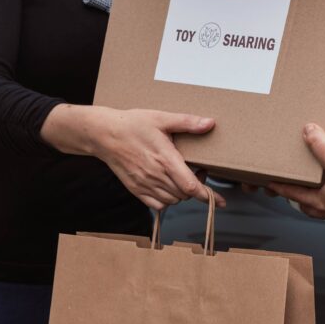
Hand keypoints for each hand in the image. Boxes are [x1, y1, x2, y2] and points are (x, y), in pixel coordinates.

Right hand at [91, 108, 225, 210]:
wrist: (104, 134)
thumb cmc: (132, 124)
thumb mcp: (161, 118)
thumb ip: (187, 122)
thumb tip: (209, 123)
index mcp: (165, 159)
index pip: (190, 185)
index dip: (207, 195)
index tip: (219, 200)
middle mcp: (155, 175)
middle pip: (184, 194)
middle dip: (195, 188)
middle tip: (196, 172)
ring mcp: (144, 184)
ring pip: (173, 201)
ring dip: (182, 194)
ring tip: (181, 178)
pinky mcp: (135, 189)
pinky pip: (157, 205)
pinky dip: (167, 200)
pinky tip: (167, 186)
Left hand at [267, 124, 324, 244]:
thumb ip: (321, 146)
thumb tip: (307, 131)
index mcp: (320, 202)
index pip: (291, 193)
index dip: (278, 186)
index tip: (267, 183)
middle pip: (306, 203)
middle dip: (297, 195)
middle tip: (291, 186)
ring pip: (322, 204)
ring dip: (316, 194)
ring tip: (315, 182)